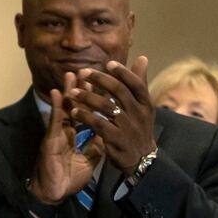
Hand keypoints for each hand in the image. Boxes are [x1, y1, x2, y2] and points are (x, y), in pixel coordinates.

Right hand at [30, 75, 102, 202]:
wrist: (56, 193)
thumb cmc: (69, 178)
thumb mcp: (89, 160)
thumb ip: (96, 146)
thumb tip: (106, 135)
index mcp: (73, 135)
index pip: (85, 113)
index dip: (92, 99)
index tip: (100, 84)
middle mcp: (64, 131)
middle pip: (75, 106)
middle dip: (81, 89)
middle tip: (87, 71)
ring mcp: (56, 134)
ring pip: (64, 109)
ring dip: (68, 91)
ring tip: (71, 74)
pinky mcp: (50, 140)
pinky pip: (55, 121)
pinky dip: (57, 106)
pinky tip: (58, 93)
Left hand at [70, 57, 156, 173]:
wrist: (141, 159)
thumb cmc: (138, 128)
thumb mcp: (143, 106)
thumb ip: (139, 83)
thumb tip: (142, 58)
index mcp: (146, 104)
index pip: (136, 84)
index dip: (123, 73)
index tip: (108, 63)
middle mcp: (139, 113)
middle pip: (120, 92)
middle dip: (101, 80)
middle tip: (83, 72)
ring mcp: (128, 126)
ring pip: (107, 107)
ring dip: (87, 98)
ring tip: (71, 93)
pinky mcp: (116, 139)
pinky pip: (99, 124)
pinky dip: (85, 116)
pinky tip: (73, 112)